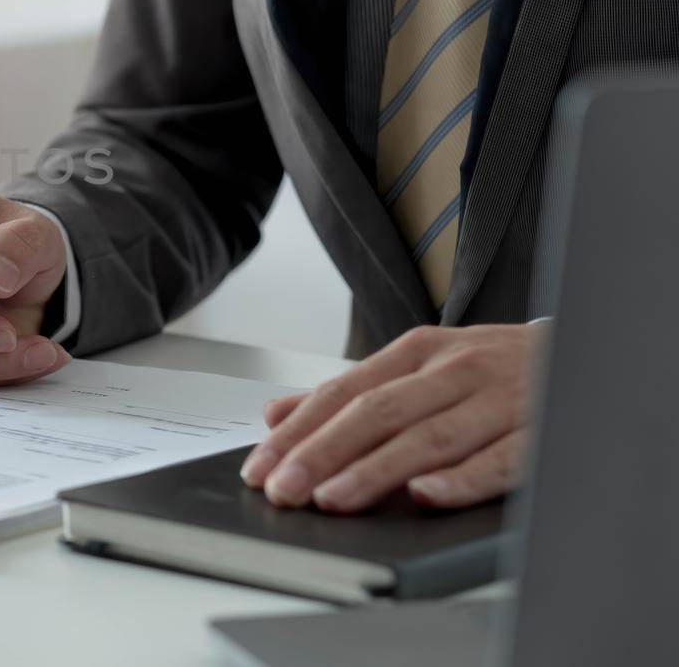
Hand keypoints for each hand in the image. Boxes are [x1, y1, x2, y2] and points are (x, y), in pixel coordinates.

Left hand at [240, 323, 539, 512]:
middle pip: (377, 412)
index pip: (344, 392)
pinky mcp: (540, 431)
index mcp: (419, 352)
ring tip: (333, 498)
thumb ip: (350, 391)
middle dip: (322, 453)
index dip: (298, 431)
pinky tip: (427, 495)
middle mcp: (454, 370)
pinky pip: (500, 458)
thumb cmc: (493, 368)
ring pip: (429, 436)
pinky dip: (462, 478)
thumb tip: (275, 411)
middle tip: (283, 489)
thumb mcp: (419, 364)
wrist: (588, 351)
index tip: (260, 467)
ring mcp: (499, 400)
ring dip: (376, 470)